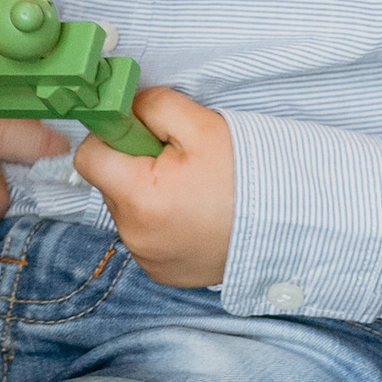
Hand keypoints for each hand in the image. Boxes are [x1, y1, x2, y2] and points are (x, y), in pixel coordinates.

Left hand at [75, 86, 234, 288]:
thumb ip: (153, 106)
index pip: (89, 157)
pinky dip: (162, 222)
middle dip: (135, 166)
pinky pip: (146, 236)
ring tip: (194, 191)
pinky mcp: (162, 274)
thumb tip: (127, 108)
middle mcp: (136, 236)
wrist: (293, 228)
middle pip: (110, 183)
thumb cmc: (248, 177)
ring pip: (128, 210)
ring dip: (149, 194)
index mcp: (140, 198)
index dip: (111, 137)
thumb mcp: (201, 125)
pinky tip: (196, 215)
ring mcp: (149, 260)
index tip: (141, 133)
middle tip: (181, 163)